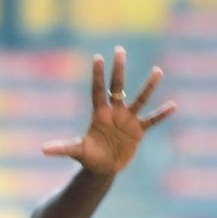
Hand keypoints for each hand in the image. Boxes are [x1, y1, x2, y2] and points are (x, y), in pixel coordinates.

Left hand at [42, 49, 176, 175]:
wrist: (103, 167)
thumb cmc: (89, 157)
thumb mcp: (76, 151)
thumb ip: (62, 148)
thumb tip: (43, 150)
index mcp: (99, 114)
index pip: (98, 91)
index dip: (98, 76)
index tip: (98, 58)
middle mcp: (114, 112)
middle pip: (117, 87)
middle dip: (118, 70)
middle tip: (119, 50)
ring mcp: (127, 120)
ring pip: (139, 99)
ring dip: (149, 86)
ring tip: (158, 70)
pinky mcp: (138, 131)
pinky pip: (152, 120)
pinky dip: (161, 115)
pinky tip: (173, 106)